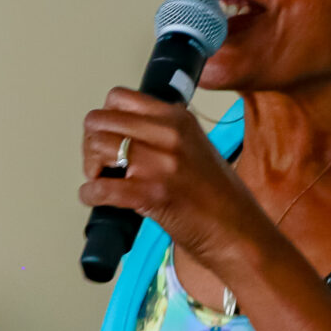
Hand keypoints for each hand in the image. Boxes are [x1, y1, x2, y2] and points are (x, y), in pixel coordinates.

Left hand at [80, 88, 265, 269]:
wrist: (239, 232)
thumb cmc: (219, 198)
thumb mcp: (195, 147)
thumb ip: (163, 134)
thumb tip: (123, 134)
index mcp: (178, 117)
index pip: (118, 98)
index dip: (105, 119)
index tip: (108, 137)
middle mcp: (168, 133)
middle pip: (100, 120)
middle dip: (91, 143)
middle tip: (101, 163)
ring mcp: (160, 163)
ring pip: (97, 147)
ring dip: (91, 167)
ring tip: (102, 180)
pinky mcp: (151, 194)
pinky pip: (101, 187)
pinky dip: (91, 194)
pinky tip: (96, 198)